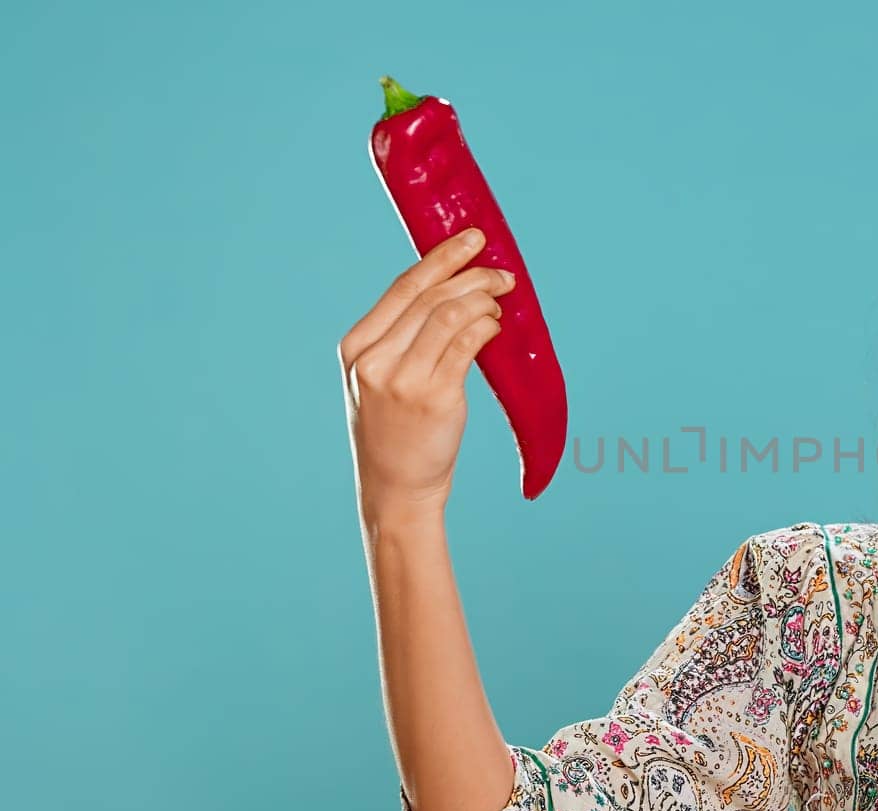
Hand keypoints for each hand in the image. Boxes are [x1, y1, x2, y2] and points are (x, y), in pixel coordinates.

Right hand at [338, 228, 516, 518]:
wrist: (396, 488)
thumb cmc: (396, 432)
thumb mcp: (381, 380)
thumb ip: (404, 340)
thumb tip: (457, 294)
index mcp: (357, 348)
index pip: (404, 287)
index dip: (441, 257)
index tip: (470, 238)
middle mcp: (375, 359)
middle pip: (431, 296)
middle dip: (472, 275)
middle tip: (502, 273)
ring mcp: (403, 379)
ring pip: (451, 315)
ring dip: (484, 301)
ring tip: (501, 304)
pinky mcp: (435, 398)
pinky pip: (468, 344)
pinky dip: (487, 327)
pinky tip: (496, 327)